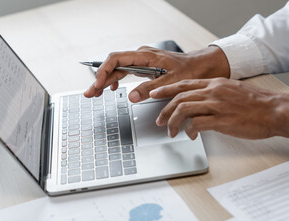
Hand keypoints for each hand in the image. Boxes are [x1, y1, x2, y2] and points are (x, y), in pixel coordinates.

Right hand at [84, 46, 229, 102]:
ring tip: (95, 93)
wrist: (198, 67)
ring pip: (117, 69)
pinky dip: (115, 79)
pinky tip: (111, 88)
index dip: (104, 71)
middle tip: (90, 93)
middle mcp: (140, 56)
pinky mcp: (143, 67)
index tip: (98, 84)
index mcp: (145, 56)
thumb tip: (132, 96)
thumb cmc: (188, 71)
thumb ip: (150, 88)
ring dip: (105, 81)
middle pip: (113, 65)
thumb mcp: (170, 82)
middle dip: (99, 79)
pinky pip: (124, 71)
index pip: (117, 59)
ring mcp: (141, 61)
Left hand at [149, 78, 288, 140]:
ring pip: (183, 109)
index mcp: (216, 83)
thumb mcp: (233, 91)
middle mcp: (213, 91)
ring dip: (173, 122)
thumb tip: (203, 103)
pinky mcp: (221, 120)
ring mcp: (216, 105)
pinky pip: (196, 124)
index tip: (155, 95)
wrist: (275, 110)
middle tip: (159, 120)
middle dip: (164, 110)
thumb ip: (216, 94)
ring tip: (171, 131)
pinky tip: (191, 135)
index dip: (166, 90)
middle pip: (179, 97)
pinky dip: (189, 131)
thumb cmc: (257, 103)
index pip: (184, 84)